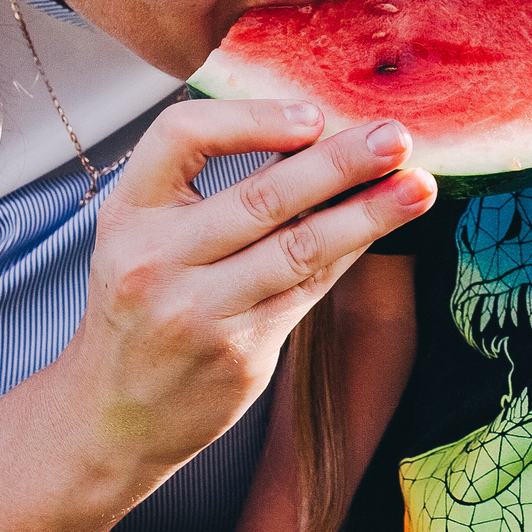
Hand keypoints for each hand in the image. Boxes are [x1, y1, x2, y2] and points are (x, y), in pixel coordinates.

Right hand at [65, 101, 435, 478]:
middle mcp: (155, 260)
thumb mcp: (142, 238)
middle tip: (396, 136)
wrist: (111, 415)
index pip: (181, 135)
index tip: (312, 115)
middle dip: (339, 162)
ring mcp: (198, 311)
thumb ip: (205, 190)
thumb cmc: (140, 306)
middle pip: (262, 195)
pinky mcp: (239, 351)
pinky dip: (350, 251)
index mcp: (127, 214)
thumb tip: (311, 131)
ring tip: (419, 186)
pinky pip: (309, 289)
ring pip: (299, 247)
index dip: (251, 117)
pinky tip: (385, 227)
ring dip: (368, 212)